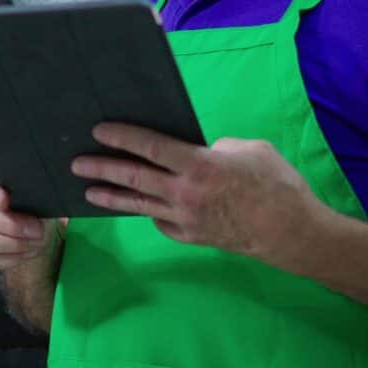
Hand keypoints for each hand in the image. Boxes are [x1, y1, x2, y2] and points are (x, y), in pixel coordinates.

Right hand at [0, 160, 60, 271]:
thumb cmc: (17, 192)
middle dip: (13, 226)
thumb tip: (32, 193)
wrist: (16, 211)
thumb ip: (22, 184)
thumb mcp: (21, 182)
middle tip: (37, 229)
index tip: (5, 201)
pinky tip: (26, 252)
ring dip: (14, 244)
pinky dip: (9, 258)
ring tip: (36, 242)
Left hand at [73, 123, 332, 269]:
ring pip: (140, 204)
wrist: (291, 233)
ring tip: (89, 190)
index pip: (150, 147)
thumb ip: (217, 147)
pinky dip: (148, 213)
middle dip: (102, 168)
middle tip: (77, 162)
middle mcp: (185, 193)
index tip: (98, 131)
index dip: (122, 137)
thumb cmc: (277, 184)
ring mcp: (186, 219)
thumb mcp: (250, 149)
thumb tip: (198, 152)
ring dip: (112, 195)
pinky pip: (161, 222)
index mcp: (200, 165)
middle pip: (135, 177)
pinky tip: (138, 206)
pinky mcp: (192, 236)